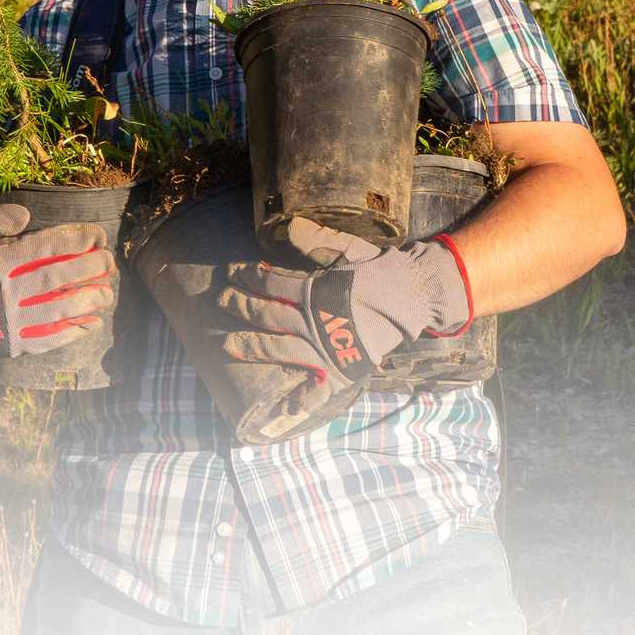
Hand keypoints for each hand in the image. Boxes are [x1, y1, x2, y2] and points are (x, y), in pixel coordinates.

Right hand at [0, 203, 117, 362]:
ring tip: (107, 293)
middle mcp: (8, 291)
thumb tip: (26, 217)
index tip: (98, 236)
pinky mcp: (11, 344)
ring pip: (59, 309)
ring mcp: (11, 320)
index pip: (47, 246)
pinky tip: (92, 322)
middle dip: (90, 268)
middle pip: (59, 277)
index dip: (77, 240)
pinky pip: (49, 338)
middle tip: (109, 262)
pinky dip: (74, 330)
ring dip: (88, 301)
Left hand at [211, 217, 472, 398]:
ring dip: (252, 346)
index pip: (272, 284)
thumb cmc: (379, 271)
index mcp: (316, 291)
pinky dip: (301, 398)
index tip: (233, 273)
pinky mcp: (340, 368)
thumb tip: (287, 227)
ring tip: (227, 345)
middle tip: (220, 300)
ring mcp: (326, 348)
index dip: (249, 277)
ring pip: (280, 348)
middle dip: (242, 306)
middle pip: (269, 314)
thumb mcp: (349, 249)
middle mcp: (316, 321)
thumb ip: (316, 241)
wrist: (414, 296)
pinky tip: (283, 407)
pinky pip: (317, 387)